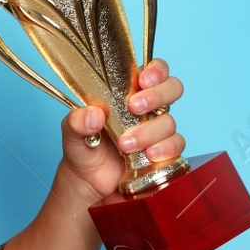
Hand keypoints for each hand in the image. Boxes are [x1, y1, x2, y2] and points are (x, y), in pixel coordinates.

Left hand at [58, 58, 185, 203]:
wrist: (87, 180)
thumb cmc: (83, 147)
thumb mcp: (72, 133)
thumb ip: (76, 121)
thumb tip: (94, 114)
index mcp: (127, 93)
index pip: (153, 70)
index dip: (156, 70)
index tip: (143, 80)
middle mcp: (148, 108)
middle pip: (172, 89)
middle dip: (157, 95)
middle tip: (134, 107)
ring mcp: (158, 130)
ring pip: (169, 122)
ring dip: (149, 132)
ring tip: (125, 145)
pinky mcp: (164, 151)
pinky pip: (176, 145)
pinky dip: (165, 149)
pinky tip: (149, 155)